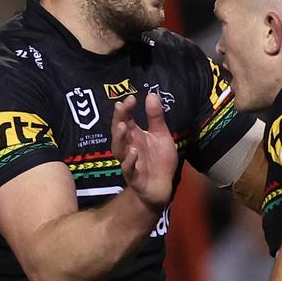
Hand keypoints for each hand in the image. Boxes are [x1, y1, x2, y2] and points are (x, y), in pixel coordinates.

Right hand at [111, 93, 176, 210]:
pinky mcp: (134, 178)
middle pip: (118, 133)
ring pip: (119, 150)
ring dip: (120, 139)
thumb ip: (156, 117)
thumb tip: (151, 94)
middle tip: (120, 107)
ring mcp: (130, 162)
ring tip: (124, 127)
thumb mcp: (161, 135)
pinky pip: (129, 170)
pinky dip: (129, 161)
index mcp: (134, 136)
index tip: (130, 98)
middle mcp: (129, 147)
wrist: (163, 186)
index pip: (126, 120)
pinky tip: (134, 152)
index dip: (126, 109)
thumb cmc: (159, 160)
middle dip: (119, 120)